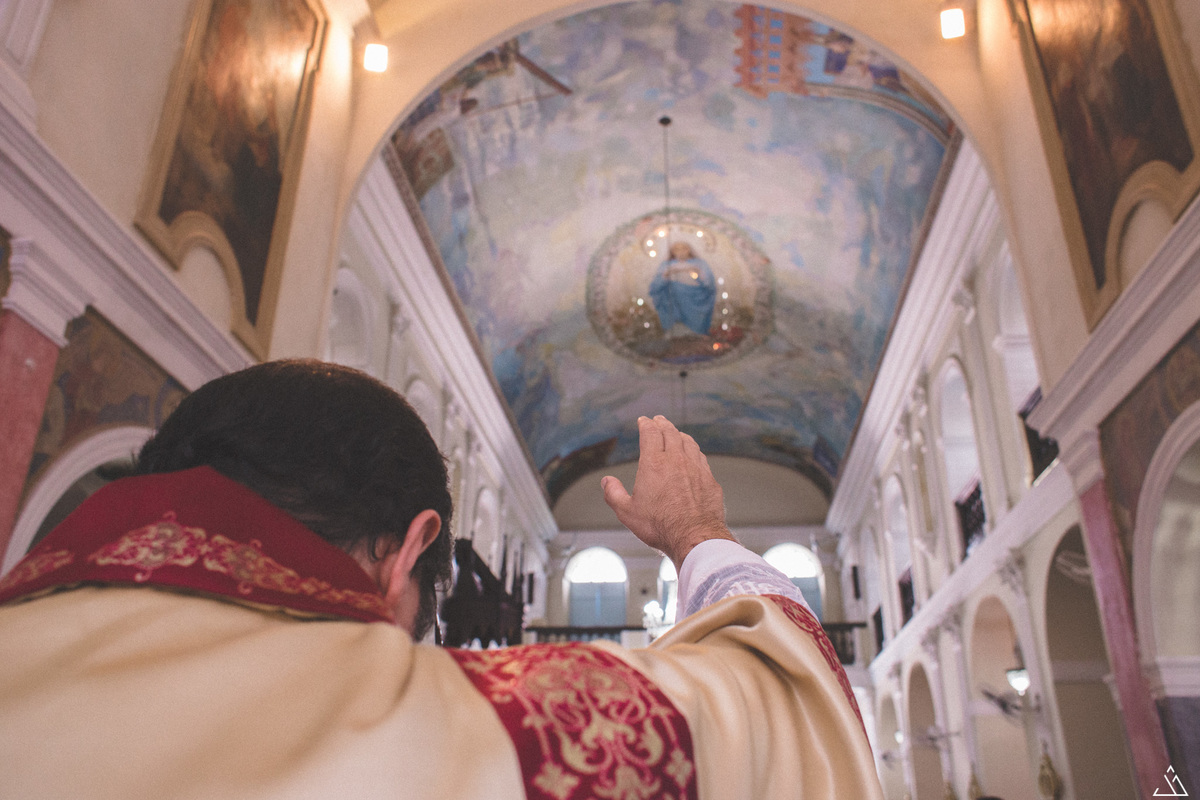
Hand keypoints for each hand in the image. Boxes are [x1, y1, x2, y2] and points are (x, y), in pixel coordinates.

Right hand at [601, 415, 734, 570]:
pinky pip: (701, 457)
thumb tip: (607, 482)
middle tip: (659, 420)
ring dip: (679, 434)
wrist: (694, 536)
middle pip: (670, 433)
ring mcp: (696, 468)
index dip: (646, 424)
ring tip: (676, 433)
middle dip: (663, 424)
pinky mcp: (709, 479)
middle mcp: (676, 460)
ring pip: (688, 442)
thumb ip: (614, 494)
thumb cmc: (660, 526)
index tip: (643, 421)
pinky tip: (693, 454)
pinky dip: (694, 450)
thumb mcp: (627, 512)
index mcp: (654, 464)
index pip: (650, 434)